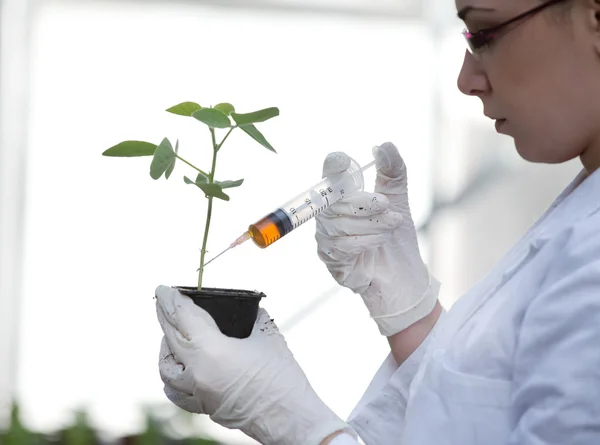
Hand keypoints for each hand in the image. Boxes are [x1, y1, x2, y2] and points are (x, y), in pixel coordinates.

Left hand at [155, 285, 354, 444]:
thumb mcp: (269, 337)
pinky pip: (177, 392)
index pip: (183, 318)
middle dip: (165, 316)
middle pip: (171, 338)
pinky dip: (172, 378)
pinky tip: (176, 370)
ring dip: (166, 348)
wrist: (290, 418)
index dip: (171, 301)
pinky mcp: (205, 407)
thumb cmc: (282, 377)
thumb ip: (255, 320)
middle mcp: (197, 372)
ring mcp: (198, 392)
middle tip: (162, 301)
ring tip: (169, 335)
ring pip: (167, 367)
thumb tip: (251, 310)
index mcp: (211, 350)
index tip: (163, 290)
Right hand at [315, 142, 439, 335]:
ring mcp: (326, 238)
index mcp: (342, 196)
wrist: (403, 276)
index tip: (345, 161)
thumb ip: (392, 173)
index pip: (329, 175)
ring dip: (372, 224)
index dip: (334, 166)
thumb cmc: (396, 237)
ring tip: (391, 227)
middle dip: (365, 203)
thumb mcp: (398, 200)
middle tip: (388, 207)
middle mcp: (328, 215)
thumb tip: (385, 145)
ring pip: (340, 223)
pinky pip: (342, 245)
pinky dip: (365, 242)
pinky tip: (378, 243)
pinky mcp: (330, 260)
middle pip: (335, 200)